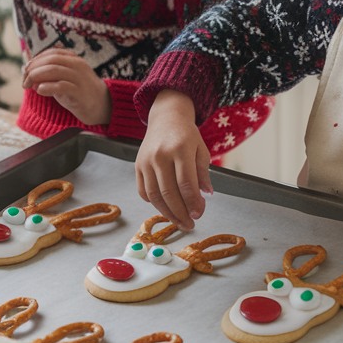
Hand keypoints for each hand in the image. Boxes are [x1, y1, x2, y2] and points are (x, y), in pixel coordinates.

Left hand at [21, 48, 110, 125]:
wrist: (103, 106)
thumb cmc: (80, 93)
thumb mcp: (65, 80)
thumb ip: (50, 76)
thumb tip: (29, 75)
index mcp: (74, 60)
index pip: (52, 53)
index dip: (36, 59)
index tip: (26, 69)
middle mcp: (78, 66)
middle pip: (50, 60)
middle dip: (33, 68)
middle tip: (24, 80)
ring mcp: (80, 78)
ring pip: (53, 70)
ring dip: (36, 76)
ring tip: (28, 85)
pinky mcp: (79, 93)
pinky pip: (60, 86)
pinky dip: (46, 87)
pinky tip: (39, 91)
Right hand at [135, 90, 211, 230]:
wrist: (166, 118)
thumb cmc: (187, 135)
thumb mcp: (201, 150)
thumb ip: (203, 174)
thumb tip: (205, 197)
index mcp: (180, 149)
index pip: (186, 183)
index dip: (193, 202)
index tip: (199, 214)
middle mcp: (160, 155)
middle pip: (169, 193)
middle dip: (180, 213)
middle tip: (190, 224)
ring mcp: (146, 161)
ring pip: (154, 195)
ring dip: (167, 213)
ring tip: (179, 221)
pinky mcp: (137, 165)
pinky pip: (143, 191)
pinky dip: (154, 203)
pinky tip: (165, 208)